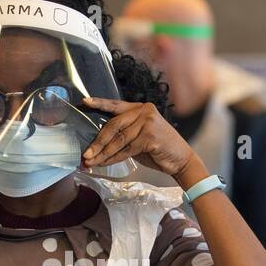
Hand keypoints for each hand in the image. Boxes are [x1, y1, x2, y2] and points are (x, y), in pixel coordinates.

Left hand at [80, 97, 197, 177]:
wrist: (180, 160)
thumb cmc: (158, 149)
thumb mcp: (139, 137)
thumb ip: (123, 134)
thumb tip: (97, 143)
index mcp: (140, 108)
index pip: (116, 105)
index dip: (100, 103)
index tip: (84, 102)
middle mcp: (144, 111)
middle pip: (114, 125)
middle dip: (98, 142)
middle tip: (86, 154)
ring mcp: (148, 122)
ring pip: (118, 139)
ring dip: (103, 153)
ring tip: (91, 162)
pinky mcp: (150, 137)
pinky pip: (127, 149)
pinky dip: (114, 158)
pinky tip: (105, 164)